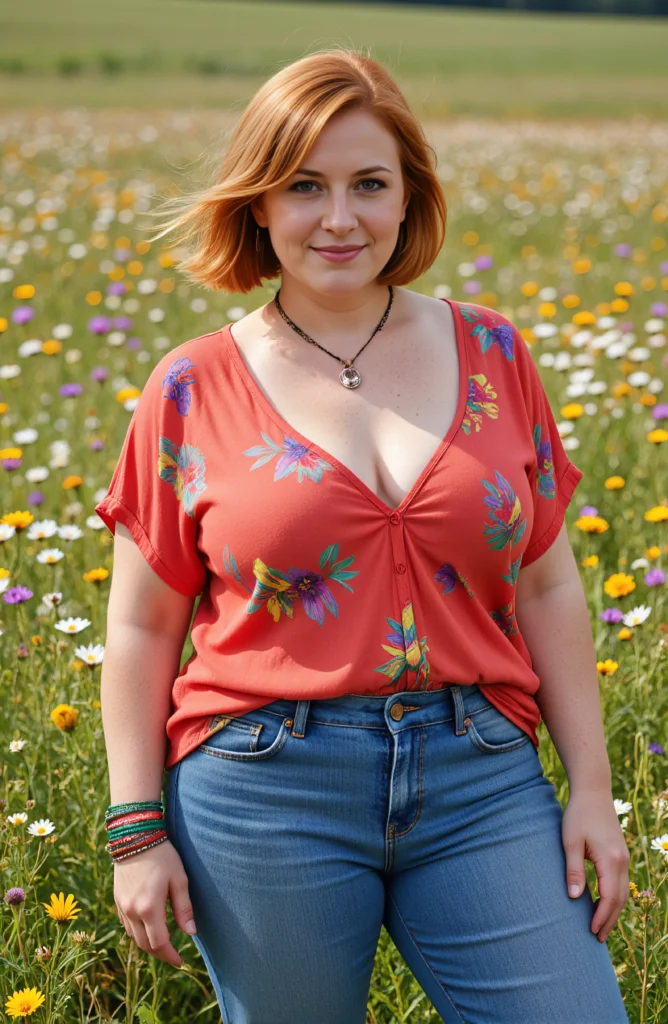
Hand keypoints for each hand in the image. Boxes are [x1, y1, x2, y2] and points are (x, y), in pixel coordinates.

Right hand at [113, 839, 196, 967]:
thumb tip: (191, 933)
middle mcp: (132, 911)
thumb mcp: (179, 879)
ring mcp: (122, 906)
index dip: (170, 956)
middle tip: (173, 956)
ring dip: (147, 945)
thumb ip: (184, 908)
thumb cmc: (162, 855)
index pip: (159, 943)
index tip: (180, 962)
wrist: (135, 836)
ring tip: (162, 945)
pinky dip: (137, 933)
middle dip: (160, 954)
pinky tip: (147, 929)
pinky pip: (126, 925)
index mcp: (149, 908)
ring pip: (134, 937)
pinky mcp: (117, 900)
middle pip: (145, 945)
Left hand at [561, 790, 629, 943]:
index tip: (591, 931)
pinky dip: (615, 897)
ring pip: (623, 891)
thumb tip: (575, 898)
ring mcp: (624, 857)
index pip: (609, 897)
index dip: (601, 917)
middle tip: (597, 938)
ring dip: (614, 910)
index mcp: (611, 860)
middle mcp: (622, 861)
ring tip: (601, 926)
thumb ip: (574, 869)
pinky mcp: (620, 853)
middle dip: (610, 920)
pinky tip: (604, 902)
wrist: (593, 791)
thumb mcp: (570, 841)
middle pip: (620, 899)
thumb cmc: (578, 815)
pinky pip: (621, 882)